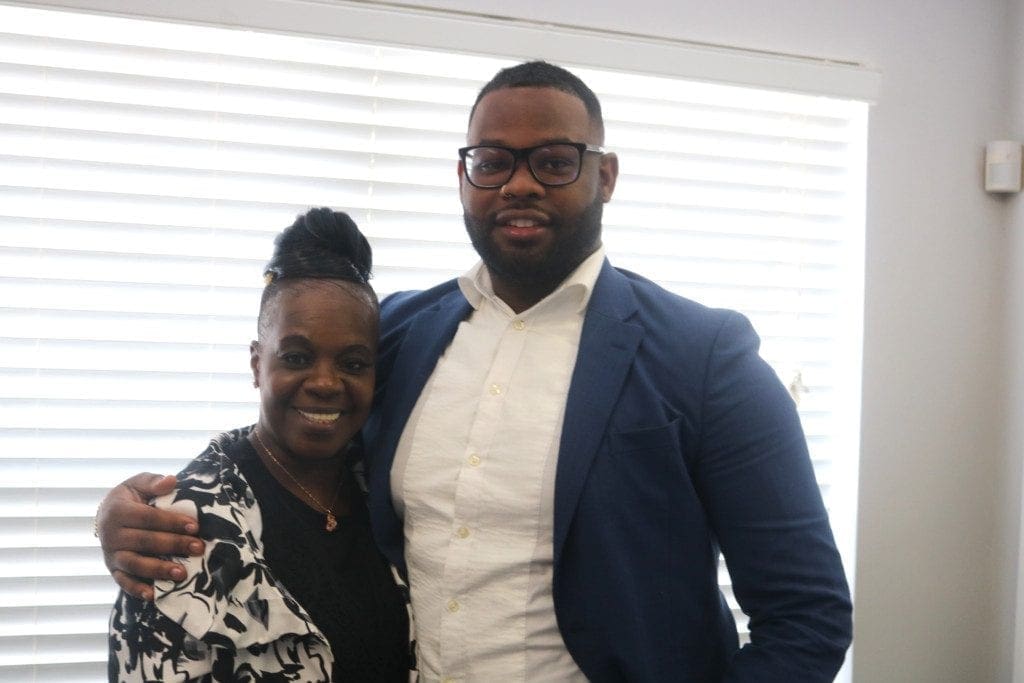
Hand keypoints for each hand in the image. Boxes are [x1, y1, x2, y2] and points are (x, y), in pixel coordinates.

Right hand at [96, 473, 203, 600]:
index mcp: (118, 510)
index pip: (149, 518)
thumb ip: (153, 482)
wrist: (106, 514)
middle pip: (145, 541)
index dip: (172, 522)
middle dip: (174, 545)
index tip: (195, 527)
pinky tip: (153, 595)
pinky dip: (136, 589)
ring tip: (182, 573)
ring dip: (159, 570)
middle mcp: (111, 534)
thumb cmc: (130, 497)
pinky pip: (123, 582)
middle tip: (198, 548)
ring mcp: (111, 554)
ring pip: (135, 564)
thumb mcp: (138, 483)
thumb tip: (171, 480)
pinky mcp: (112, 569)